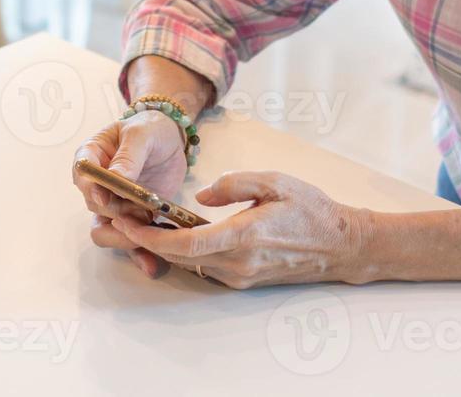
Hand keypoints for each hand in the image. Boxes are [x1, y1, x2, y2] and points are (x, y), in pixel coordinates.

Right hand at [72, 111, 188, 277]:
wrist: (170, 140)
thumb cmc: (150, 129)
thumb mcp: (142, 134)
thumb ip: (128, 155)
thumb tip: (115, 177)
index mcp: (92, 157)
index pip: (82, 175)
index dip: (91, 189)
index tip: (106, 197)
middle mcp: (97, 185)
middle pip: (95, 208)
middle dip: (117, 214)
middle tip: (142, 212)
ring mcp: (113, 205)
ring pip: (106, 232)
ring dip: (126, 238)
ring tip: (150, 238)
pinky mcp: (132, 219)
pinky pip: (129, 242)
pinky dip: (139, 255)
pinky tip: (153, 265)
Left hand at [110, 171, 368, 288]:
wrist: (341, 245)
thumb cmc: (311, 209)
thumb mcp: (274, 181)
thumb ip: (234, 184)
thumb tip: (201, 198)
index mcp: (244, 237)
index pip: (186, 243)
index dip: (152, 236)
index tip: (128, 223)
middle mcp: (238, 263)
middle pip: (179, 256)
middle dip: (146, 239)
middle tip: (119, 219)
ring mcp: (240, 275)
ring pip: (189, 263)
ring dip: (163, 245)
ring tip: (139, 221)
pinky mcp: (243, 279)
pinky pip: (204, 266)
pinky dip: (183, 251)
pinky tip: (173, 232)